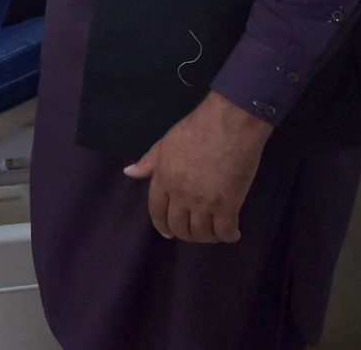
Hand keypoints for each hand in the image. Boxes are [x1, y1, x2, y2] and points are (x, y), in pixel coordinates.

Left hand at [122, 92, 272, 243]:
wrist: (228, 123)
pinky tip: (232, 233)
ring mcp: (203, 201)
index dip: (162, 226)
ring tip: (214, 232)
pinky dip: (228, 236)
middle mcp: (179, 195)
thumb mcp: (165, 144)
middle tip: (196, 232)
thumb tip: (128, 173)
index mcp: (162, 179)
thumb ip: (148, 162)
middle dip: (185, 234)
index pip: (157, 212)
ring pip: (201, 233)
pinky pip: (224, 231)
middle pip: (179, 227)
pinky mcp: (227, 204)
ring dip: (207, 237)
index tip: (168, 233)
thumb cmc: (197, 129)